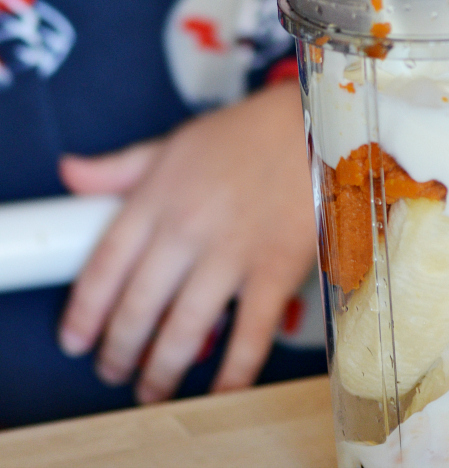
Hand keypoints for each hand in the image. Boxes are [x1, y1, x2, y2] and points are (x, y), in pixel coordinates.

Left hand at [57, 80, 317, 402]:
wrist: (312, 124)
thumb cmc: (244, 135)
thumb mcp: (175, 144)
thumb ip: (120, 168)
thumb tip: (69, 174)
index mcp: (158, 196)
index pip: (105, 263)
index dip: (85, 310)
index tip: (75, 339)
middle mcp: (187, 227)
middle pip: (139, 305)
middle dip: (120, 350)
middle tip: (114, 370)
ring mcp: (232, 250)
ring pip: (185, 328)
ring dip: (163, 370)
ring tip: (153, 390)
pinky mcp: (275, 268)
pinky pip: (250, 334)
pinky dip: (233, 373)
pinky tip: (219, 392)